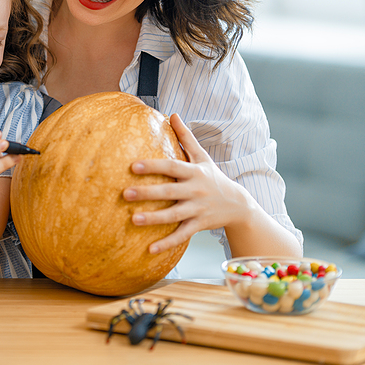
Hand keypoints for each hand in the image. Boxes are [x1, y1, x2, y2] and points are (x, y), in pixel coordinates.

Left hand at [122, 113, 250, 253]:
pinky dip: (167, 244)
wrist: (239, 205)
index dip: (153, 166)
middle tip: (125, 194)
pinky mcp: (199, 225)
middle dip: (147, 193)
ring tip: (133, 220)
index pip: (171, 166)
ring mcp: (197, 209)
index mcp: (194, 172)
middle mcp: (195, 190)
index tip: (133, 166)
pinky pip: (182, 235)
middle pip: (169, 191)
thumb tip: (172, 114)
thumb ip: (186, 137)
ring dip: (154, 219)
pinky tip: (150, 250)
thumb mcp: (202, 157)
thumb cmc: (214, 178)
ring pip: (173, 215)